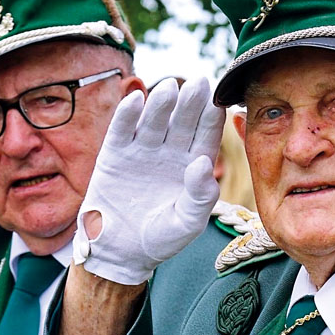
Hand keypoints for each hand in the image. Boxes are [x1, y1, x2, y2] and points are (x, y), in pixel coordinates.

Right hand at [73, 77, 224, 283]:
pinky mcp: (115, 154)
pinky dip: (127, 116)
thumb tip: (204, 162)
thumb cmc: (162, 239)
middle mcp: (170, 152)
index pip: (205, 136)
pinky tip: (136, 100)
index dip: (211, 119)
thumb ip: (201, 196)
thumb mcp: (188, 222)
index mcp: (193, 165)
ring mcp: (143, 151)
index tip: (219, 102)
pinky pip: (123, 130)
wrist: (121, 252)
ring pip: (154, 121)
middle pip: (182, 122)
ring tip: (169, 88)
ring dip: (161, 104)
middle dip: (191, 103)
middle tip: (199, 83)